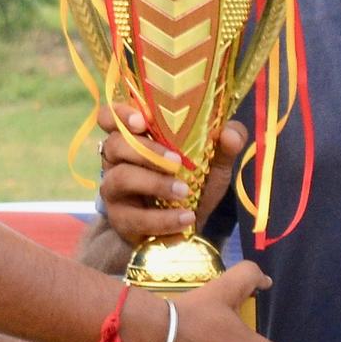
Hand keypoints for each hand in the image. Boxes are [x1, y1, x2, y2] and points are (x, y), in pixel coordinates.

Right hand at [98, 101, 247, 244]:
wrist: (183, 227)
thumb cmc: (193, 183)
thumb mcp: (214, 163)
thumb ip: (225, 145)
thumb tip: (230, 134)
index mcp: (135, 137)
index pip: (110, 117)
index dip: (119, 114)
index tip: (142, 121)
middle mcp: (117, 159)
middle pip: (115, 145)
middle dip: (147, 151)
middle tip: (177, 161)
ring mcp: (114, 189)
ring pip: (121, 178)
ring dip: (154, 184)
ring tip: (184, 192)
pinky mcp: (120, 219)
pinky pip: (134, 217)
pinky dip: (162, 219)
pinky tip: (185, 218)